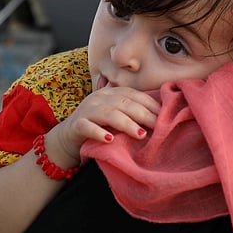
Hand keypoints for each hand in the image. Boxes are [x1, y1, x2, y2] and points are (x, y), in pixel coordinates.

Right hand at [43, 86, 160, 169]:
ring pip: (108, 114)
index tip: (165, 115)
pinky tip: (109, 139)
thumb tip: (159, 117)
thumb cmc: (98, 127)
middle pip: (123, 103)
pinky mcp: (76, 126)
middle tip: (158, 126)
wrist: (67, 139)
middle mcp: (98, 98)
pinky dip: (98, 133)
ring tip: (140, 134)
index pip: (133, 94)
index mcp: (110, 93)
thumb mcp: (115, 116)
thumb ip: (131, 112)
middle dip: (143, 114)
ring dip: (126, 123)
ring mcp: (86, 111)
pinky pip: (87, 127)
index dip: (150, 103)